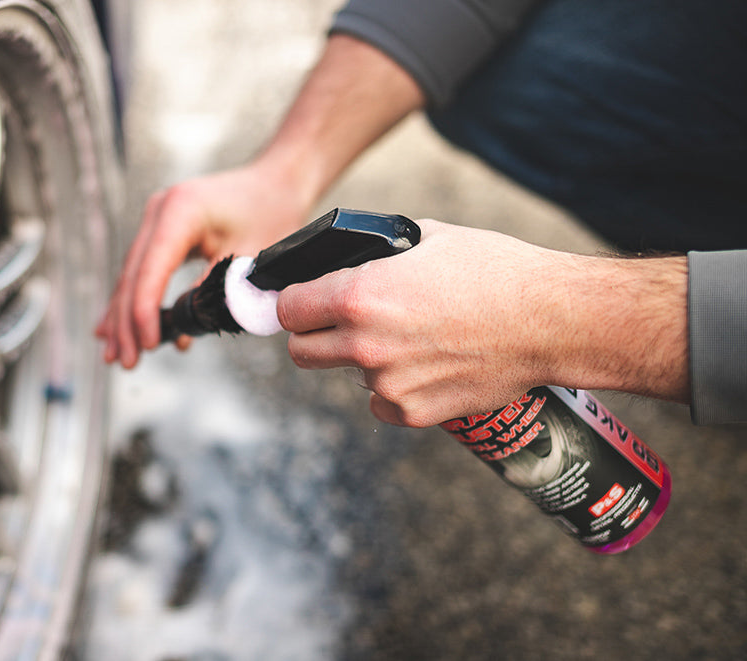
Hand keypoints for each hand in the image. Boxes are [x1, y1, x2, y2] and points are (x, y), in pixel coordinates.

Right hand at [96, 165, 308, 366]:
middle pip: (133, 275)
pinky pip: (143, 270)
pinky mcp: (162, 230)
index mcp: (182, 211)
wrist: (278, 182)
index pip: (152, 269)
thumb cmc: (272, 214)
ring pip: (132, 275)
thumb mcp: (251, 258)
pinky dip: (136, 301)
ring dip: (125, 317)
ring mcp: (157, 218)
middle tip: (126, 362)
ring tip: (117, 355)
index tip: (148, 345)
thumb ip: (218, 291)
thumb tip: (187, 328)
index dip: (145, 312)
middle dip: (127, 322)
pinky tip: (121, 330)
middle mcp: (160, 210)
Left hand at [276, 219, 689, 426]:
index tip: (303, 302)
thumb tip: (354, 260)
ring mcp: (387, 384)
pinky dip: (393, 388)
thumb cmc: (495, 271)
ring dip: (361, 360)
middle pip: (301, 352)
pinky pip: (381, 402)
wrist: (550, 321)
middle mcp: (364, 344)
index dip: (293, 302)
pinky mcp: (413, 412)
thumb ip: (378, 253)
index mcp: (359, 296)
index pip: (288, 310)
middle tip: (338, 323)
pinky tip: (426, 365)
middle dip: (313, 335)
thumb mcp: (427, 238)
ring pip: (347, 376)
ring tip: (406, 338)